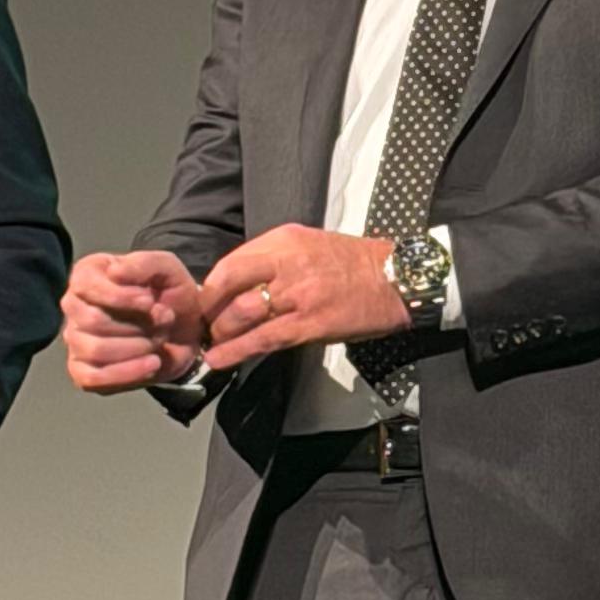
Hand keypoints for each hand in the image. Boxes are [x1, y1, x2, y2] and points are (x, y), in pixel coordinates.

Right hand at [61, 246, 209, 394]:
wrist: (186, 330)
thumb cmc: (170, 294)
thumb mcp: (167, 268)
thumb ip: (143, 264)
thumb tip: (114, 272)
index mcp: (87, 276)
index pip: (87, 287)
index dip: (121, 298)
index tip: (150, 301)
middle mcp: (74, 307)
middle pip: (93, 321)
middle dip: (137, 324)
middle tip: (165, 320)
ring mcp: (76, 341)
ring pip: (95, 350)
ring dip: (138, 347)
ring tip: (159, 340)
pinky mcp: (83, 371)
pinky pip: (92, 378)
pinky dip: (126, 373)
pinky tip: (151, 364)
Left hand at [196, 225, 403, 376]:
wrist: (395, 279)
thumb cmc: (353, 263)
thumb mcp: (309, 244)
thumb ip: (274, 259)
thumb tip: (237, 283)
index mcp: (285, 240)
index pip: (232, 261)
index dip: (212, 286)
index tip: (205, 302)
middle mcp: (287, 262)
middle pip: (228, 284)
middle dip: (209, 309)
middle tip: (203, 325)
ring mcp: (298, 294)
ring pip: (242, 314)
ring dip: (220, 333)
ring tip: (214, 344)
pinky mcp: (310, 324)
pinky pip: (264, 338)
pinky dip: (236, 351)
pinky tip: (220, 360)